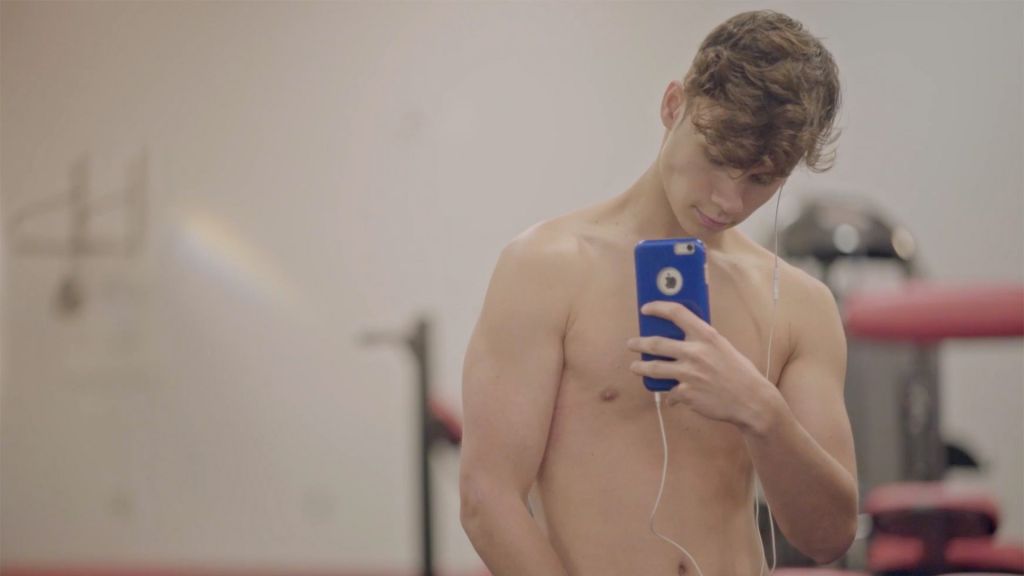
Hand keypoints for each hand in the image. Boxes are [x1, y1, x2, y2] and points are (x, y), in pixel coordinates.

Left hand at [627, 301, 780, 431]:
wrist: (752, 401)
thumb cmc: (740, 373)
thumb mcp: (724, 347)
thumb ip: (703, 342)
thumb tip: (682, 338)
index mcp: (706, 336)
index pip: (677, 313)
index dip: (658, 308)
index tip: (646, 309)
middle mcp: (695, 352)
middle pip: (656, 343)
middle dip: (638, 343)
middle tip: (631, 343)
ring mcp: (688, 374)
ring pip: (654, 368)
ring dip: (640, 367)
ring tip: (634, 367)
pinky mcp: (686, 394)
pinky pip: (670, 392)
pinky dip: (671, 395)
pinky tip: (672, 398)